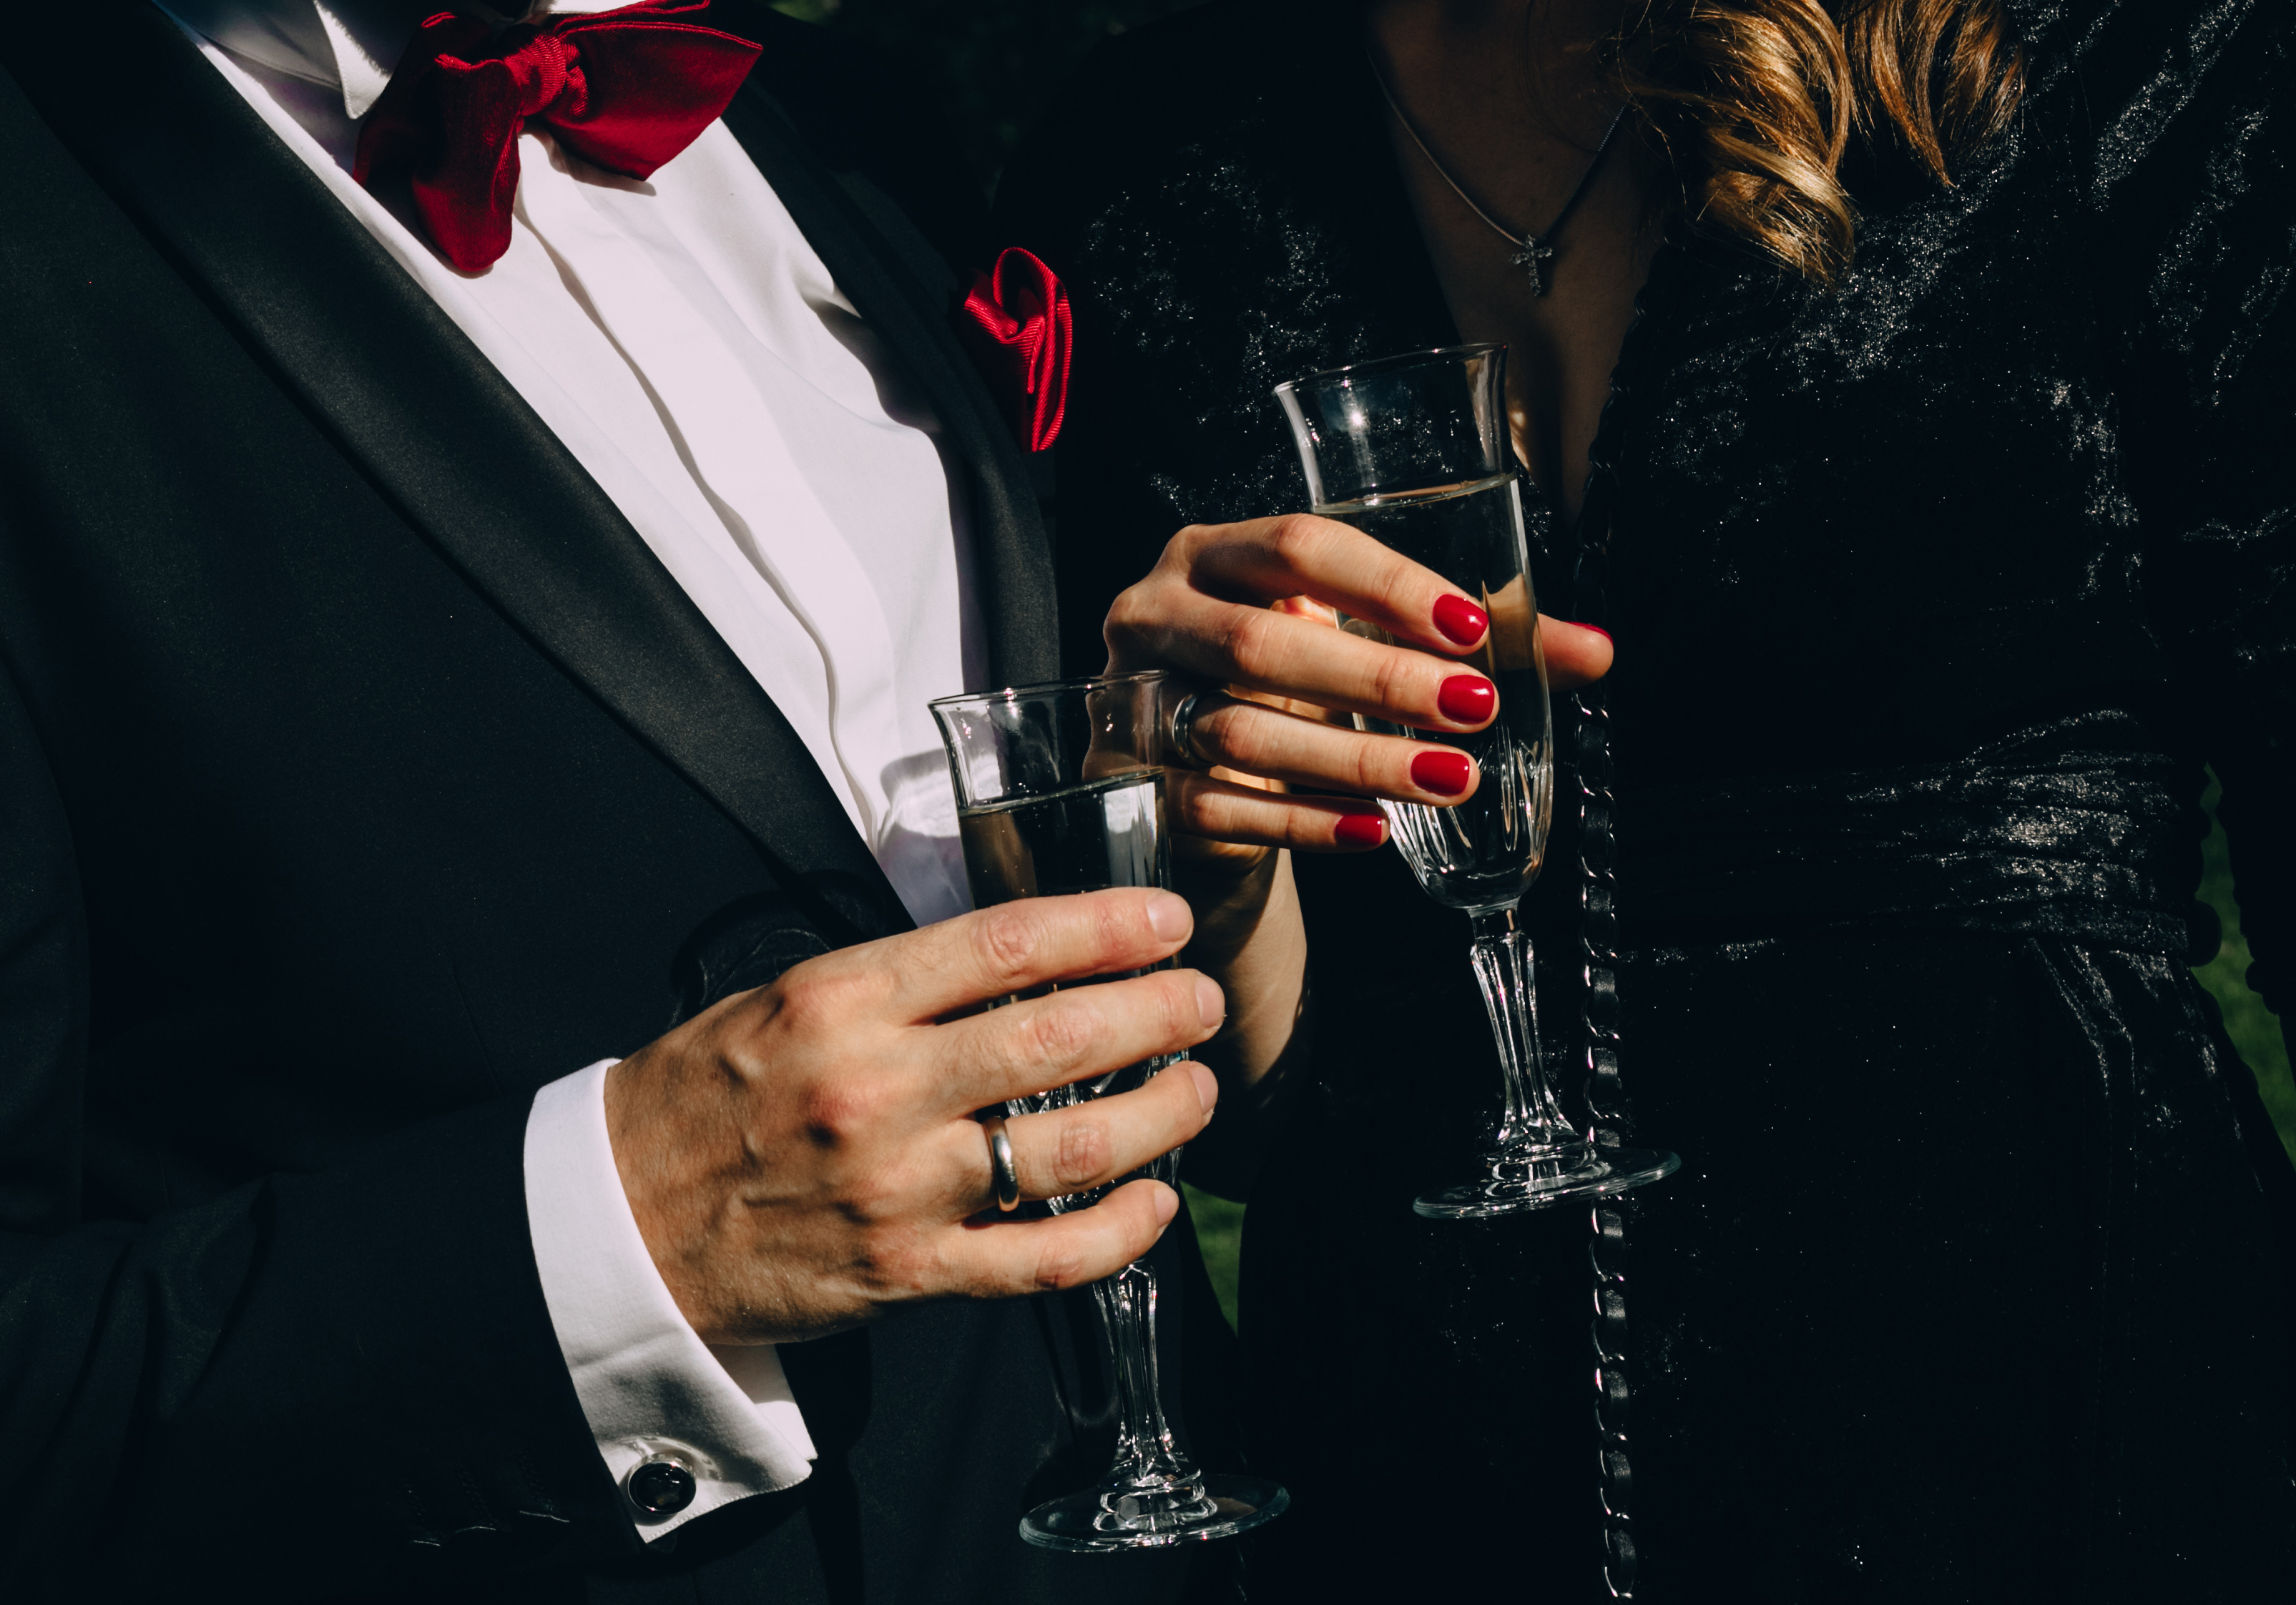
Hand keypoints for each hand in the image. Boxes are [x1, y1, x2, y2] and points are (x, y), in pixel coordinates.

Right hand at [604, 888, 1223, 1344]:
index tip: (1163, 918)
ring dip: (1161, 1115)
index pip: (1008, 945)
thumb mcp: (787, 999)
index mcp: (844, 1003)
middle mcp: (878, 1090)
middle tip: (1202, 1000)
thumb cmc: (708, 1096)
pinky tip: (1157, 1203)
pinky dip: (1120, 1233)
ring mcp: (899, 1189)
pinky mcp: (909, 1273)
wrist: (623, 1219)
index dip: (1107, 926)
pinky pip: (1044, 1259)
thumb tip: (1027, 956)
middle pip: (1059, 1039)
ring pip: (1072, 1149)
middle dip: (1158, 1011)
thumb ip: (901, 980)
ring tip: (1199, 1089)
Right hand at [1104, 513, 1612, 852]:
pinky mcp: (1133, 783)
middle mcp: (1156, 614)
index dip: (1388, 585)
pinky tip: (1375, 832)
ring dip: (1355, 759)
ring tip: (1448, 777)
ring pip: (1238, 730)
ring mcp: (1133, 701)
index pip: (1300, 546)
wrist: (1194, 773)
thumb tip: (1598, 653)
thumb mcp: (1363, 646)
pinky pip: (1217, 806)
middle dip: (1378, 678)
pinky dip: (1302, 822)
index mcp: (1213, 553)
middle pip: (1259, 641)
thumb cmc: (1293, 687)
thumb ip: (1471, 642)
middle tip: (1475, 710)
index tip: (1474, 630)